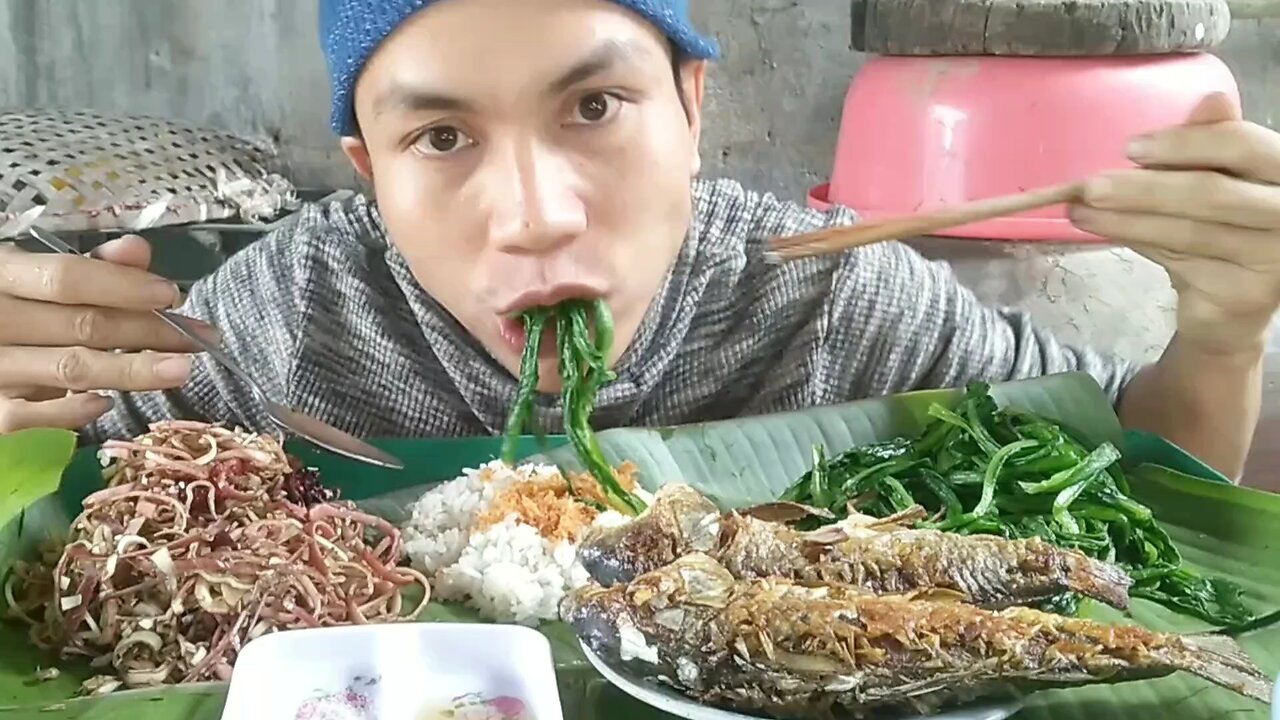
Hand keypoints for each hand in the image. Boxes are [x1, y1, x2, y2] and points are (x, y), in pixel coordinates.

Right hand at [0, 235, 215, 433]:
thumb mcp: (20, 273)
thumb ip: (81, 266)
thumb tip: (138, 252)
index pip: (65, 279)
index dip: (121, 286)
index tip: (171, 295)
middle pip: (80, 325)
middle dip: (148, 331)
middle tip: (204, 338)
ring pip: (68, 369)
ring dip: (131, 370)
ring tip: (181, 369)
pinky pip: (29, 416)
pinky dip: (71, 410)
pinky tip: (107, 403)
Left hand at [1068, 92, 1279, 354]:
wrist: (1238, 299)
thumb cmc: (1227, 224)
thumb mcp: (1222, 177)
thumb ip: (1214, 141)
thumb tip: (1211, 99)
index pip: (1242, 145)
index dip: (1186, 143)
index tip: (1131, 147)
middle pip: (1210, 194)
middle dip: (1143, 190)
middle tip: (1090, 186)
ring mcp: (1272, 257)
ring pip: (1187, 233)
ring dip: (1125, 221)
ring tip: (1081, 211)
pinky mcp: (1245, 293)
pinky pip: (1178, 263)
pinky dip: (1137, 244)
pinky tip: (1105, 233)